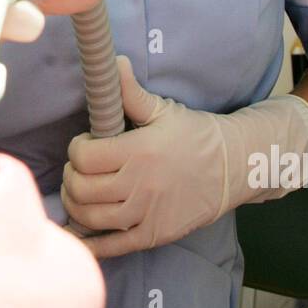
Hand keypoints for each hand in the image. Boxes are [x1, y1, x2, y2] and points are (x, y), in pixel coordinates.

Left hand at [61, 57, 307, 258]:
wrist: (235, 167)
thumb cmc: (196, 136)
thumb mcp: (164, 111)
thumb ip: (132, 92)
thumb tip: (113, 61)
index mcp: (139, 151)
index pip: (83, 157)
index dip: (76, 149)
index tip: (85, 145)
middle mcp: (140, 185)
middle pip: (81, 188)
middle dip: (71, 178)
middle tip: (79, 171)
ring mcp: (147, 214)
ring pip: (90, 217)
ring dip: (75, 206)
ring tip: (79, 194)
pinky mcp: (154, 235)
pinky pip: (113, 246)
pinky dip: (90, 243)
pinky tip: (78, 234)